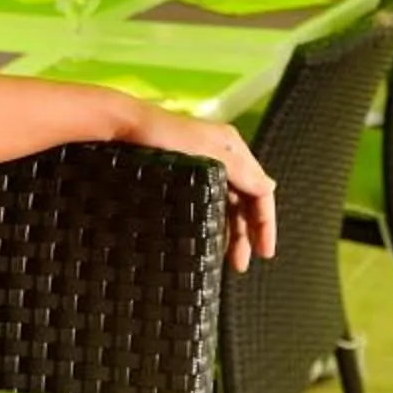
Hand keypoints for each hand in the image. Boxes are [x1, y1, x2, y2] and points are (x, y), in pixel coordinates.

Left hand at [118, 107, 275, 272]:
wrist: (123, 128)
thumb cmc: (164, 138)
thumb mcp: (206, 152)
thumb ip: (240, 170)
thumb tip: (270, 188)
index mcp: (232, 148)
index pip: (260, 189)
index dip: (265, 221)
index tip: (264, 252)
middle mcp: (221, 157)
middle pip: (244, 200)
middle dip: (247, 233)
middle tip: (241, 264)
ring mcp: (203, 167)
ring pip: (226, 205)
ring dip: (231, 232)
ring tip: (228, 261)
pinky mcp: (184, 176)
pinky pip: (208, 204)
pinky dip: (213, 223)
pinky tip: (209, 241)